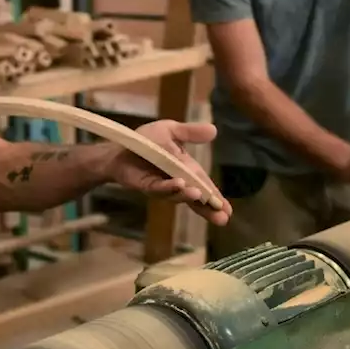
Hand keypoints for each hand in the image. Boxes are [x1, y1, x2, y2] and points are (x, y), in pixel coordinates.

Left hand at [104, 120, 231, 226]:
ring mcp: (162, 186)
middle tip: (222, 218)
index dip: (216, 199)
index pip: (205, 186)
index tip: (228, 211)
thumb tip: (214, 130)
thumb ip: (190, 133)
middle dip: (208, 209)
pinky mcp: (147, 186)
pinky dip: (169, 188)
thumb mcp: (171, 131)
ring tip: (200, 195)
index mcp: (187, 169)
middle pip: (195, 198)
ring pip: (178, 195)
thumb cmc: (147, 141)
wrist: (120, 146)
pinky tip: (180, 185)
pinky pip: (159, 188)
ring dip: (189, 196)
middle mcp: (177, 181)